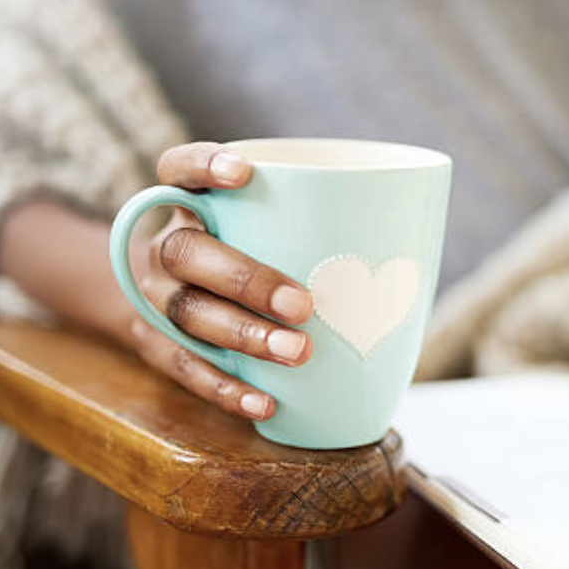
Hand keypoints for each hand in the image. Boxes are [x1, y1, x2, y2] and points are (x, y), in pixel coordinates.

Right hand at [126, 142, 313, 420]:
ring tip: (297, 352)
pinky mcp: (154, 344)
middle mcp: (164, 246)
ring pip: (185, 312)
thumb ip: (316, 228)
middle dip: (245, 279)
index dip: (204, 165)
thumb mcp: (274, 230)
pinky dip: (224, 388)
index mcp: (191, 204)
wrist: (182, 299)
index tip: (245, 173)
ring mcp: (153, 296)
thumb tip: (414, 242)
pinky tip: (265, 402)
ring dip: (243, 336)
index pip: (178, 169)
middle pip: (186, 252)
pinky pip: (182, 367)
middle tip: (303, 304)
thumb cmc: (256, 256)